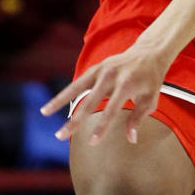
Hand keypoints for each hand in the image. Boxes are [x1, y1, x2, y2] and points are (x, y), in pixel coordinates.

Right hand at [41, 32, 169, 145]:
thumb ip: (138, 119)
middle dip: (74, 121)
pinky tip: (54, 103)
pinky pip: (78, 82)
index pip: (110, 111)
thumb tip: (130, 139)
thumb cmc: (151, 81)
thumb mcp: (151, 100)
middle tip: (59, 136)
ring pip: (76, 88)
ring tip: (44, 113)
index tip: (91, 142)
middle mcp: (111, 76)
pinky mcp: (96, 68)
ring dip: (59, 101)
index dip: (101, 128)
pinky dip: (66, 92)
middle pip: (88, 102)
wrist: (149, 52)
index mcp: (126, 85)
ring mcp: (101, 70)